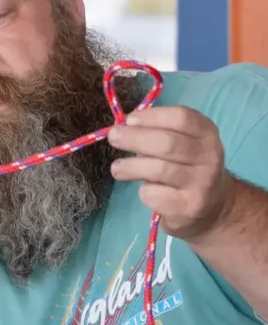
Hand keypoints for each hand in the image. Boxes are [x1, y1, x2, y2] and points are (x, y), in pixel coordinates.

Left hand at [108, 105, 231, 240]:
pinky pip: (156, 194)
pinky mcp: (190, 207)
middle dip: (134, 138)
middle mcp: (210, 156)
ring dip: (131, 166)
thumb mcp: (180, 142)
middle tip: (114, 137)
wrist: (211, 208)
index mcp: (207, 134)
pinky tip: (145, 191)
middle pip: (168, 143)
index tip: (129, 120)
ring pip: (159, 169)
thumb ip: (156, 131)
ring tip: (117, 168)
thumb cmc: (184, 166)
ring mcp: (202, 183)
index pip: (181, 118)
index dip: (152, 116)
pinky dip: (144, 191)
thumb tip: (124, 127)